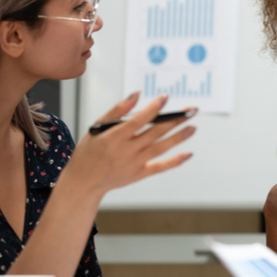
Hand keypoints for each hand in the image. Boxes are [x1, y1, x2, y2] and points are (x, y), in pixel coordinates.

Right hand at [63, 92, 196, 198]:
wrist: (83, 182)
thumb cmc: (89, 152)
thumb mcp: (97, 127)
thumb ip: (118, 110)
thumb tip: (137, 94)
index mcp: (114, 136)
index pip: (139, 119)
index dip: (154, 108)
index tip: (165, 97)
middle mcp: (126, 150)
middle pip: (155, 132)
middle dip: (175, 120)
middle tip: (191, 110)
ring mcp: (134, 163)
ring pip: (161, 148)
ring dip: (179, 137)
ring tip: (193, 127)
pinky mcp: (139, 174)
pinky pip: (160, 167)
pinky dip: (175, 162)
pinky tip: (188, 154)